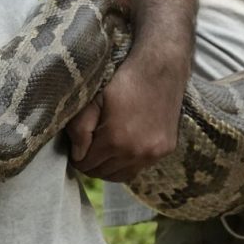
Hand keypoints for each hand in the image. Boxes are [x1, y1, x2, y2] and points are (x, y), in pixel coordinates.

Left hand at [65, 47, 186, 182]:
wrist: (161, 68)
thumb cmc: (123, 80)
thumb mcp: (94, 99)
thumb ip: (79, 128)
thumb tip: (77, 154)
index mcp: (115, 140)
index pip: (86, 165)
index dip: (78, 157)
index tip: (78, 147)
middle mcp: (136, 152)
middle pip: (103, 173)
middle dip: (92, 164)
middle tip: (88, 149)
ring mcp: (153, 154)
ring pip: (122, 175)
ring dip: (109, 167)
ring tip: (104, 151)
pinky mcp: (166, 150)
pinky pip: (140, 167)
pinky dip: (128, 163)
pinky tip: (124, 147)